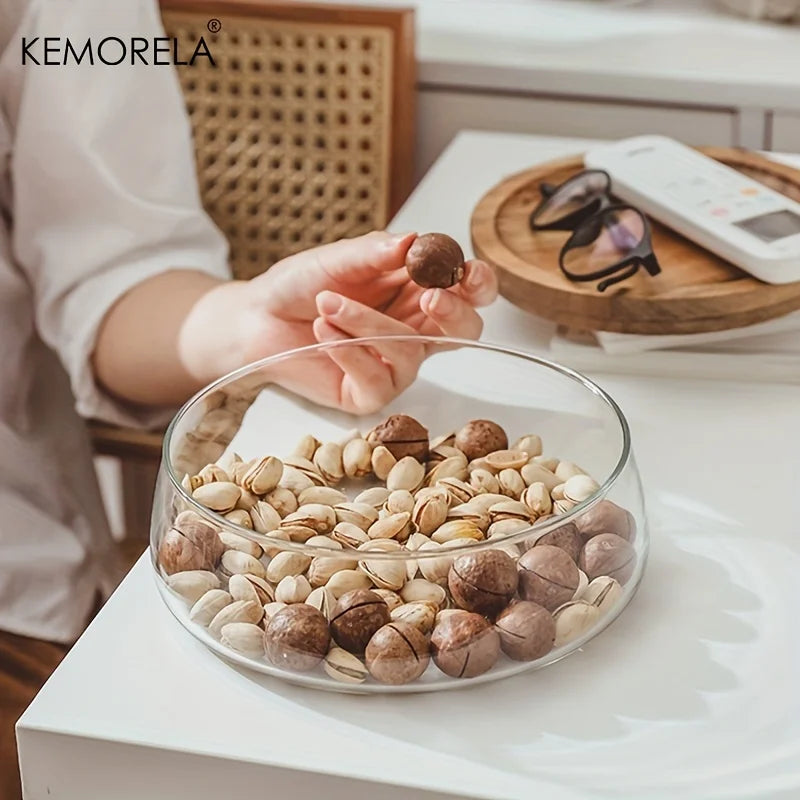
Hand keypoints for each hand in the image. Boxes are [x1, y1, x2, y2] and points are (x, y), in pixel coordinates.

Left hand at [180, 231, 497, 412]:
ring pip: (412, 352)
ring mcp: (395, 364)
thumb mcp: (337, 259)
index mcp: (418, 290)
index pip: (469, 289)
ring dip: (371, 325)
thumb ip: (375, 251)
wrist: (257, 318)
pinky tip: (324, 332)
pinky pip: (379, 379)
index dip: (477, 283)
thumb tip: (415, 240)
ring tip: (327, 303)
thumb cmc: (300, 286)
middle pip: (465, 330)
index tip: (464, 274)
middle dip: (452, 314)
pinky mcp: (369, 393)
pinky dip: (350, 352)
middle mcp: (415, 329)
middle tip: (428, 299)